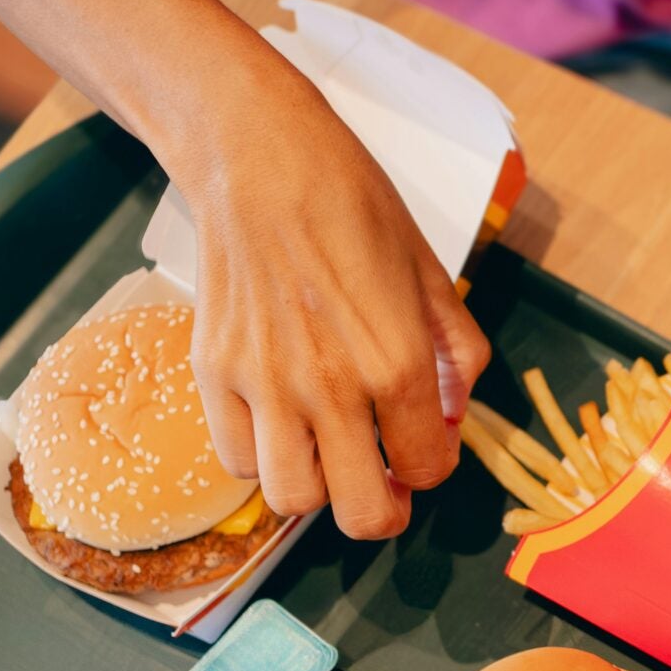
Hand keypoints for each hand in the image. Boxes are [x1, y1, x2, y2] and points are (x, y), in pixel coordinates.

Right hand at [173, 70, 490, 538]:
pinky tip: (281, 425)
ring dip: (317, 488)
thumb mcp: (430, 274)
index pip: (428, 469)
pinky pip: (238, 462)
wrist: (257, 158)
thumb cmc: (351, 204)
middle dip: (381, 508)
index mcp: (396, 364)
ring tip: (327, 453)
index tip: (423, 445)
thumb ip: (456, 353)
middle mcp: (329, 388)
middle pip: (359, 512)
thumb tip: (455, 415)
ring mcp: (265, 386)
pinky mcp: (214, 374)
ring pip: (292, 499)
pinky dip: (263, 460)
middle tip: (382, 483)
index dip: (433, 467)